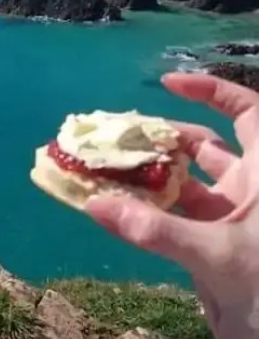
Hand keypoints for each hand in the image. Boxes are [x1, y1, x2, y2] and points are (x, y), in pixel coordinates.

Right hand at [86, 72, 258, 338]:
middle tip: (115, 136)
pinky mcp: (213, 248)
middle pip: (202, 146)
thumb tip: (94, 206)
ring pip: (184, 184)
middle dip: (161, 138)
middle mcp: (248, 188)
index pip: (245, 112)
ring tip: (104, 167)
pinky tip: (113, 206)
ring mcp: (231, 218)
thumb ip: (154, 231)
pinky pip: (174, 219)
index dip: (210, 91)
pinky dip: (146, 212)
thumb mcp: (215, 255)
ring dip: (148, 177)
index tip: (167, 83)